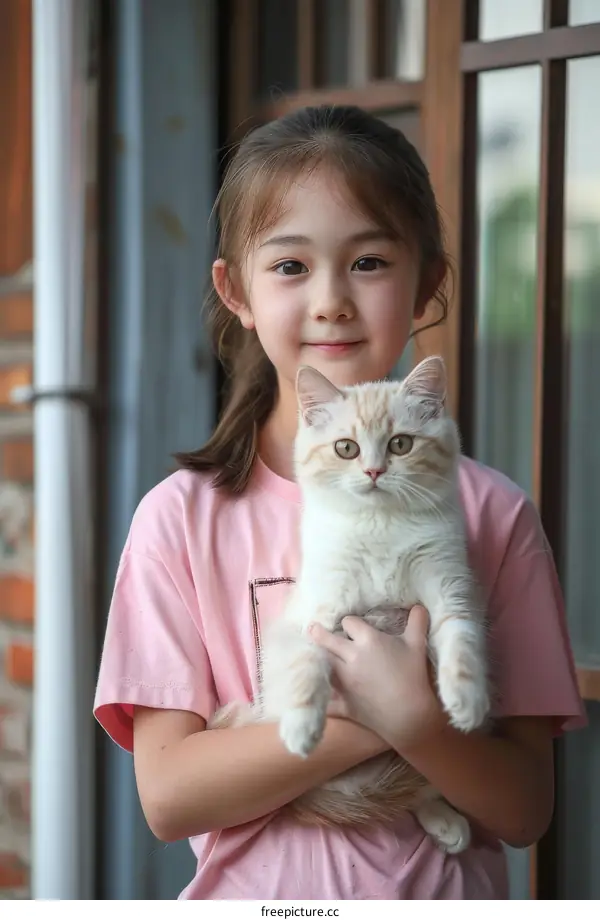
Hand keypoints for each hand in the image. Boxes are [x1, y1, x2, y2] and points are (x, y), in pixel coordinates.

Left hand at [309, 605, 445, 751]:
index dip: (349, 623)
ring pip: (322, 665)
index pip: (349, 623)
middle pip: (326, 640)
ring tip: (312, 655)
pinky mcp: (344, 703)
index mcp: (368, 641)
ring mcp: (345, 682)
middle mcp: (351, 658)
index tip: (350, 626)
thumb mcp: (418, 645)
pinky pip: (325, 700)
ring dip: (319, 660)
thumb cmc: (414, 676)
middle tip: (312, 629)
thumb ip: (417, 622)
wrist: (412, 715)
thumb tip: (419, 606)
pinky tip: (314, 692)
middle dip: (318, 633)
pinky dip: (319, 696)